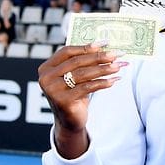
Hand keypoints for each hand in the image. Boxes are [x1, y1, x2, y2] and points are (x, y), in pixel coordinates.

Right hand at [37, 42, 127, 158]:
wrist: (69, 122)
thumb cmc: (74, 95)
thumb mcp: (74, 77)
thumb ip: (82, 63)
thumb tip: (104, 46)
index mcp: (46, 67)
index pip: (67, 51)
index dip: (86, 46)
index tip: (105, 43)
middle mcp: (46, 78)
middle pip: (76, 62)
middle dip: (99, 57)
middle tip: (117, 54)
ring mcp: (53, 90)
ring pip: (83, 74)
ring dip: (103, 69)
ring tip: (118, 66)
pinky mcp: (63, 101)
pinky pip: (87, 88)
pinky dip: (102, 83)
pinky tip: (114, 81)